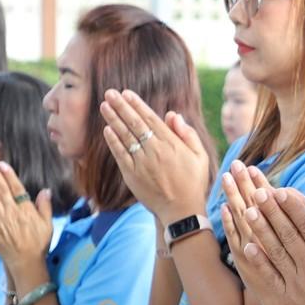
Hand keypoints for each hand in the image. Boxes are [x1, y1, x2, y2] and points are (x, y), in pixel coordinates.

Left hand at [0, 159, 54, 286]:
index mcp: (26, 210)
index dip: (8, 175)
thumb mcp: (47, 224)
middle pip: (1, 189)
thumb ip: (45, 206)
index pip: (16, 188)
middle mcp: (12, 212)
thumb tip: (46, 190)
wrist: (25, 262)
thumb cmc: (38, 244)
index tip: (2, 164)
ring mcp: (0, 220)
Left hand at [100, 90, 213, 221]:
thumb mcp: (200, 157)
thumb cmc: (193, 183)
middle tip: (109, 93)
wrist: (181, 212)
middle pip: (134, 123)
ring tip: (104, 106)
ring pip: (125, 136)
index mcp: (171, 144)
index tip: (127, 93)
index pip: (151, 118)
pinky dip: (113, 141)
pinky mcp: (132, 175)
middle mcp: (155, 150)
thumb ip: (187, 134)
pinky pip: (120, 154)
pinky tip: (107, 130)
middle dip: (121, 106)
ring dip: (113, 119)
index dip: (137, 105)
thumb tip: (173, 114)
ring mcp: (142, 162)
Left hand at [225, 176, 304, 304]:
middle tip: (259, 192)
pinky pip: (268, 278)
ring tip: (248, 211)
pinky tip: (247, 247)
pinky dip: (257, 262)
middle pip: (288, 235)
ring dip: (261, 230)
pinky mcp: (285, 304)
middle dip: (272, 212)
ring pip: (275, 253)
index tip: (283, 191)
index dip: (295, 207)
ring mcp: (295, 287)